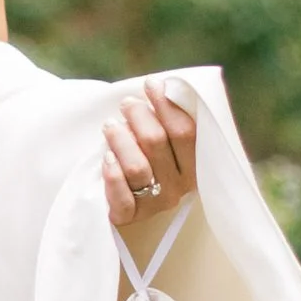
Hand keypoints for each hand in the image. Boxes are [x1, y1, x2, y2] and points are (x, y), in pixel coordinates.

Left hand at [101, 79, 197, 233]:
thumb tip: (158, 84)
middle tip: (126, 104)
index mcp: (195, 165)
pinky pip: (122, 197)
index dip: (166, 105)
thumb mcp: (162, 138)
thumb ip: (166, 117)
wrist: (121, 197)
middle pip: (157, 143)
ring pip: (137, 166)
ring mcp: (155, 203)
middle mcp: (179, 187)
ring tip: (110, 126)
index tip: (151, 84)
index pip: (185, 132)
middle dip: (139, 116)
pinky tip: (106, 157)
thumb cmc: (144, 156)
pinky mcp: (130, 216)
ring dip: (121, 140)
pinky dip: (113, 175)